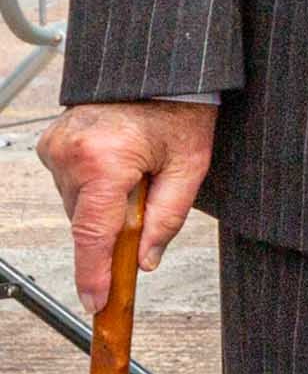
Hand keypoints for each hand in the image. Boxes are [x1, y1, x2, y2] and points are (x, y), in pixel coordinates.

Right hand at [42, 101, 214, 308]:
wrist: (158, 70)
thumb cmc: (180, 110)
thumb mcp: (190, 167)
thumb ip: (167, 218)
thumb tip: (146, 261)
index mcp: (103, 161)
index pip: (93, 235)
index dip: (94, 274)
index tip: (96, 302)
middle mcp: (70, 154)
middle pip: (86, 222)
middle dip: (114, 228)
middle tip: (148, 200)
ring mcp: (54, 147)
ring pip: (77, 205)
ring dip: (105, 205)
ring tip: (137, 171)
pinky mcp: (50, 143)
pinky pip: (70, 184)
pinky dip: (93, 186)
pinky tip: (118, 163)